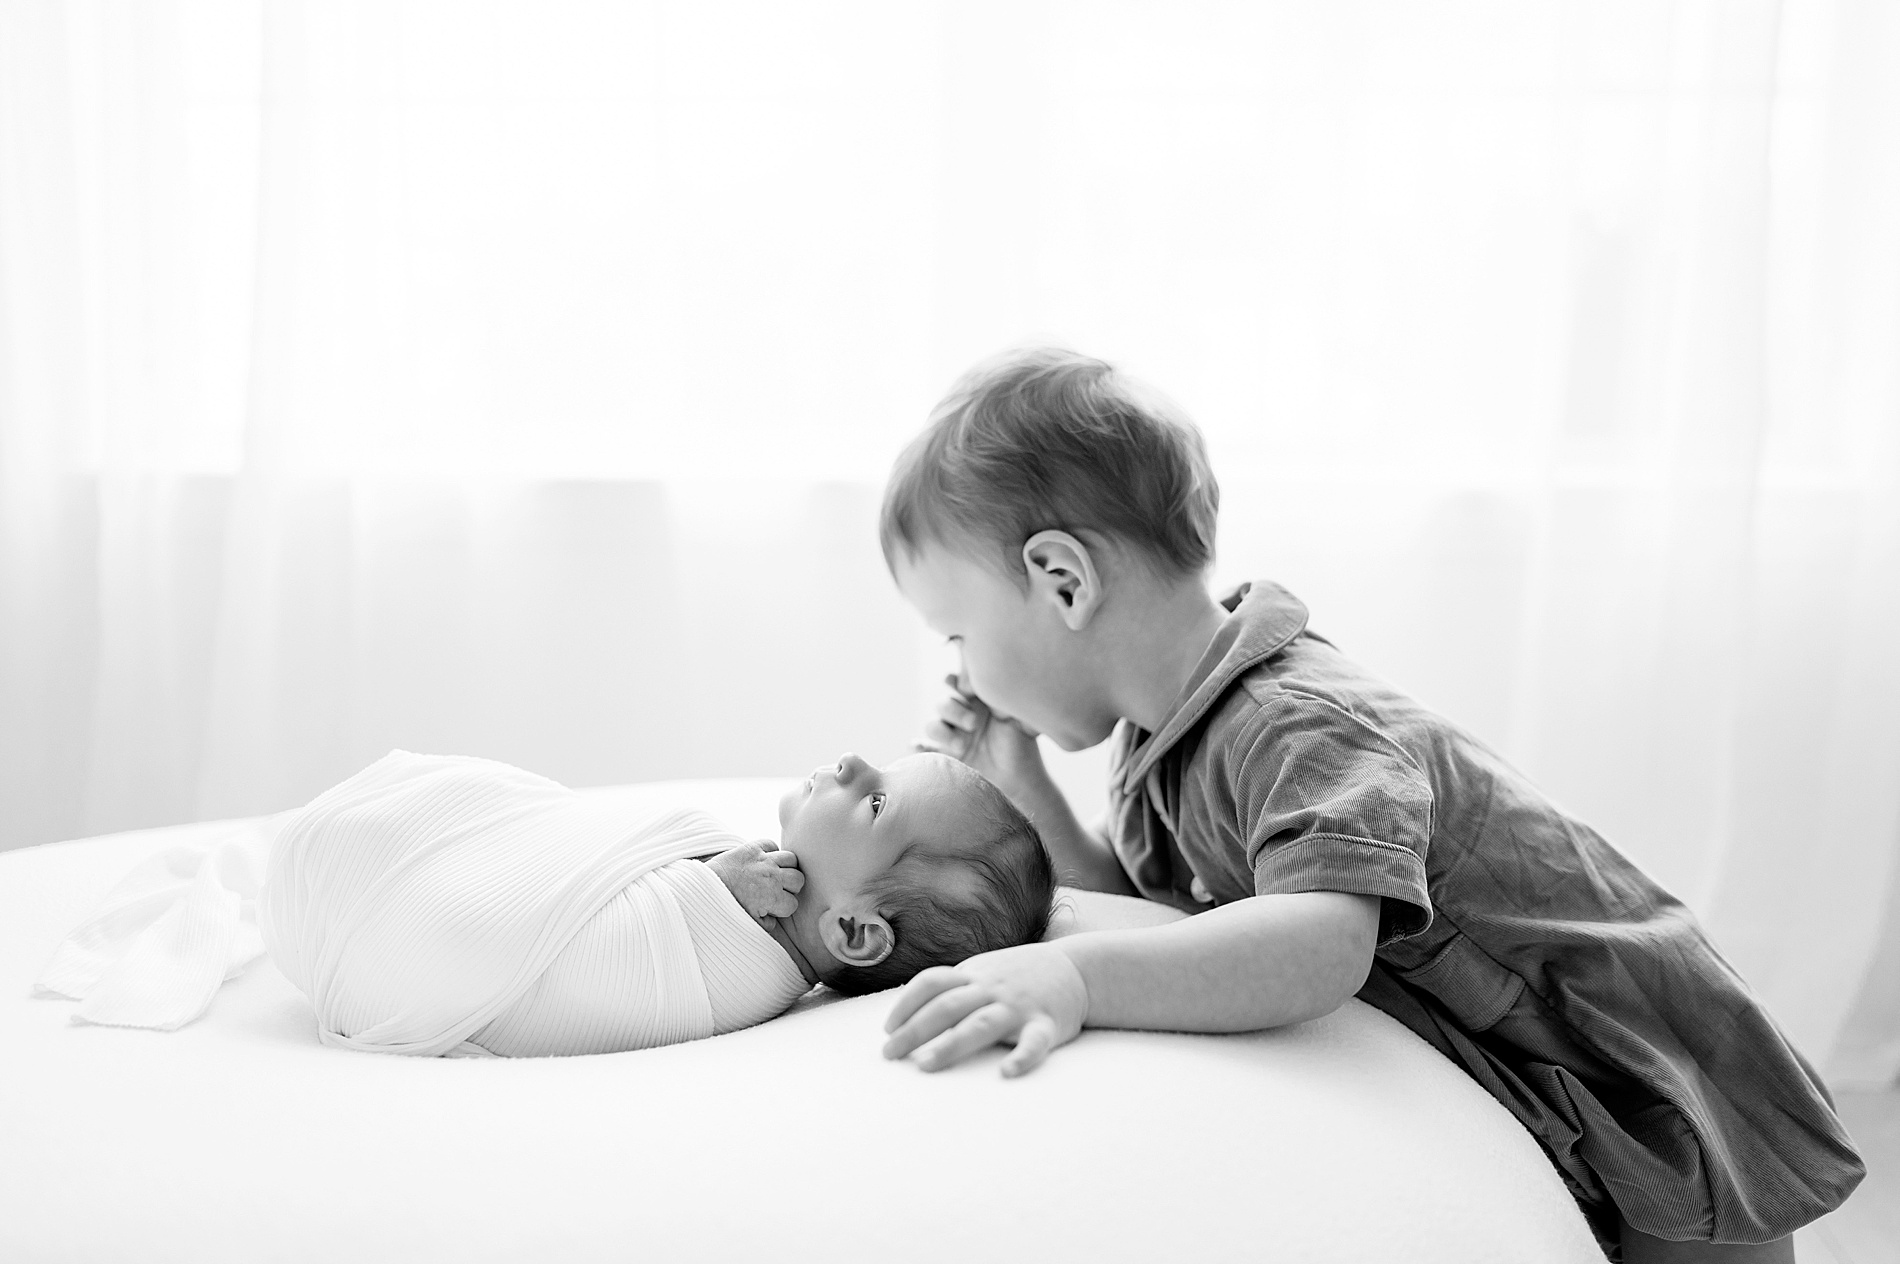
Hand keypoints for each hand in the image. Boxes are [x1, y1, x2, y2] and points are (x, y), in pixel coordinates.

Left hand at [706, 840, 803, 926]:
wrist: (701, 889)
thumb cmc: (725, 907)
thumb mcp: (748, 923)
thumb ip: (767, 923)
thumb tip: (774, 918)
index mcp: (772, 897)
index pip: (793, 903)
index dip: (783, 908)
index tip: (772, 908)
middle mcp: (771, 876)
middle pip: (798, 879)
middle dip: (790, 887)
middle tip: (777, 891)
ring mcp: (763, 859)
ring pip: (791, 859)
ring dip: (785, 867)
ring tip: (775, 874)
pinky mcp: (752, 847)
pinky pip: (771, 845)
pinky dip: (770, 851)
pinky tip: (763, 861)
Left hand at [881, 941, 1088, 1076]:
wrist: (1077, 969)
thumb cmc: (1020, 976)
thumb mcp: (985, 971)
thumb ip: (954, 988)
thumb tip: (909, 1014)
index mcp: (974, 975)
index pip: (931, 982)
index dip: (906, 1004)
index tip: (887, 1029)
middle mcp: (992, 988)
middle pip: (947, 1005)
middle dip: (914, 1030)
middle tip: (889, 1054)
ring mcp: (1018, 1006)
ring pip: (981, 1023)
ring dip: (950, 1044)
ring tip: (925, 1065)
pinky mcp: (1046, 1024)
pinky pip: (1034, 1042)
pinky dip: (1022, 1057)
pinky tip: (1007, 1073)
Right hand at [915, 675, 1046, 804]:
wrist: (1018, 780)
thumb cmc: (1020, 745)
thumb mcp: (1016, 719)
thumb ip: (1000, 701)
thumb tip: (982, 685)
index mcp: (976, 701)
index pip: (958, 685)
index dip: (954, 682)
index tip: (956, 684)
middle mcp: (960, 716)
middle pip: (943, 703)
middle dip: (954, 711)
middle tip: (974, 724)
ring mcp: (950, 737)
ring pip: (932, 726)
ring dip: (943, 733)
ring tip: (962, 746)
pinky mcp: (943, 758)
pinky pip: (921, 750)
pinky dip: (917, 748)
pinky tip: (920, 747)